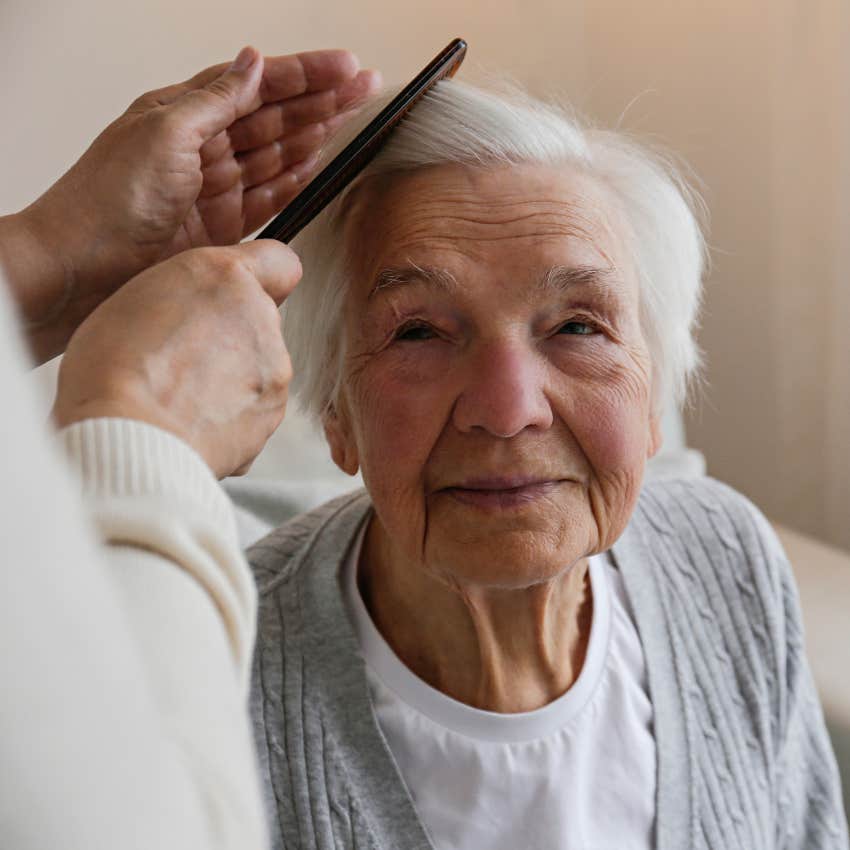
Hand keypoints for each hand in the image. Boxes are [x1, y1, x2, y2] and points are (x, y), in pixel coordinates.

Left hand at [2, 46, 378, 362]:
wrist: (85, 267)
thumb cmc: (108, 199)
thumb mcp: (164, 132)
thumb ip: (215, 100)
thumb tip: (251, 61)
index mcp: (184, 112)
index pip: (256, 84)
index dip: (303, 74)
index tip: (345, 67)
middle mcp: (202, 147)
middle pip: (274, 116)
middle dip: (322, 99)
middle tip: (364, 87)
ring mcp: (214, 188)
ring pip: (277, 154)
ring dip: (315, 134)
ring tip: (350, 117)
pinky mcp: (222, 228)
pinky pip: (269, 197)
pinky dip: (294, 180)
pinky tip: (315, 163)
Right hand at [53, 241, 300, 477]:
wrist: (132, 437)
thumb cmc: (115, 369)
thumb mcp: (134, 298)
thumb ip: (184, 296)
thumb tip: (198, 313)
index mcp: (224, 277)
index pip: (277, 261)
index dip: (260, 279)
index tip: (239, 296)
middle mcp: (260, 318)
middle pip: (259, 321)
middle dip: (231, 337)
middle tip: (183, 360)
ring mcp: (274, 368)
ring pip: (258, 367)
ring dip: (231, 379)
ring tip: (181, 398)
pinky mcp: (273, 413)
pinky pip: (253, 409)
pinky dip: (231, 416)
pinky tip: (191, 422)